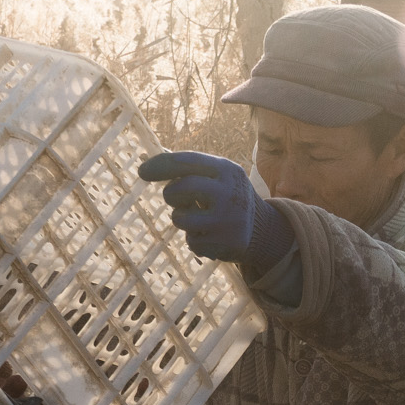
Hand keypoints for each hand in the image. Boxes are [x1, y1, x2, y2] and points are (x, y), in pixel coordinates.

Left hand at [138, 151, 292, 276]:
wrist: (263, 230)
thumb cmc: (227, 196)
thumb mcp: (216, 176)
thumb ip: (189, 169)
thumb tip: (148, 163)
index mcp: (226, 169)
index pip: (186, 161)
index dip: (160, 165)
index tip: (142, 171)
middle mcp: (229, 192)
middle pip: (180, 189)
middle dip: (170, 194)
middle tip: (174, 198)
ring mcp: (228, 219)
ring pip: (180, 218)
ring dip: (181, 219)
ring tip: (198, 219)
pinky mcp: (226, 243)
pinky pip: (192, 241)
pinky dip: (196, 239)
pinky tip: (211, 236)